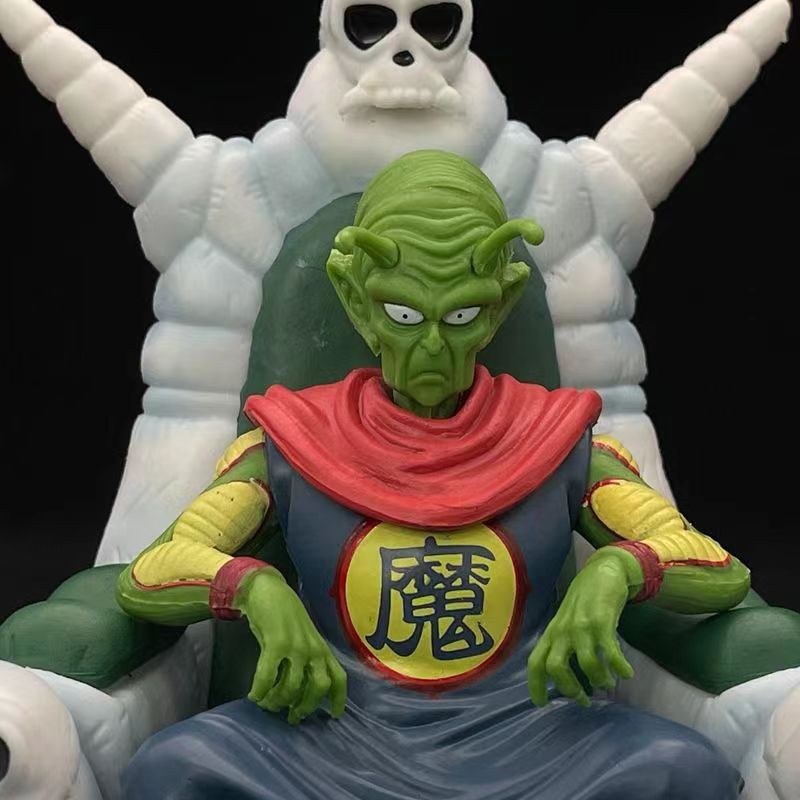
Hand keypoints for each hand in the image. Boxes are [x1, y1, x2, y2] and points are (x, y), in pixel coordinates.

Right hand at [235, 569, 346, 724]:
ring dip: (278, 701)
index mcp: (321, 648)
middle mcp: (313, 648)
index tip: (335, 716)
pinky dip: (261, 690)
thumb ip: (305, 659)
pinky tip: (254, 695)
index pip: (339, 677)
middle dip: (305, 706)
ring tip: (267, 703)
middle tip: (291, 716)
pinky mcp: (276, 642)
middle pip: (318, 687)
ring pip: (293, 686)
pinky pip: (268, 676)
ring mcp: (296, 645)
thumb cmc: (284, 615)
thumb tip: (298, 692)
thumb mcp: (302, 638)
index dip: (339, 699)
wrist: (267, 589)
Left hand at [527, 548, 636, 707]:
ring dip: (599, 679)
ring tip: (608, 683)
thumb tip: (572, 680)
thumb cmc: (584, 601)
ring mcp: (581, 625)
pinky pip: (610, 652)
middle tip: (584, 700)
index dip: (535, 686)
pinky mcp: (602, 621)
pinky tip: (626, 672)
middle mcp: (562, 630)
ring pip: (585, 663)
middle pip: (556, 667)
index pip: (535, 662)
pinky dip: (619, 667)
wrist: (602, 571)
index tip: (542, 705)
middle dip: (570, 688)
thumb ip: (565, 647)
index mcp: (552, 633)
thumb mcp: (567, 624)